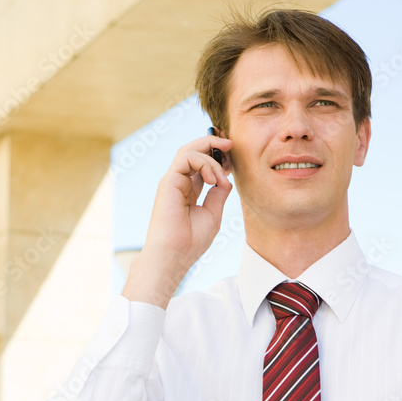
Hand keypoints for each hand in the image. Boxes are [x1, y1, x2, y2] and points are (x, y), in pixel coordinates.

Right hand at [123, 133, 233, 307]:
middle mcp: (178, 182)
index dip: (217, 157)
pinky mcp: (168, 182)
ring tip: (224, 173)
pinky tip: (215, 179)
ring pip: (189, 150)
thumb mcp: (212, 214)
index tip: (233, 163)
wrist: (173, 256)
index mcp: (187, 190)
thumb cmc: (190, 242)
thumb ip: (218, 194)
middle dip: (213, 144)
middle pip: (193, 151)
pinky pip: (187, 158)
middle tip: (231, 145)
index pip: (200, 163)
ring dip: (211, 155)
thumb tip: (226, 179)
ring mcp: (172, 181)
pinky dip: (205, 163)